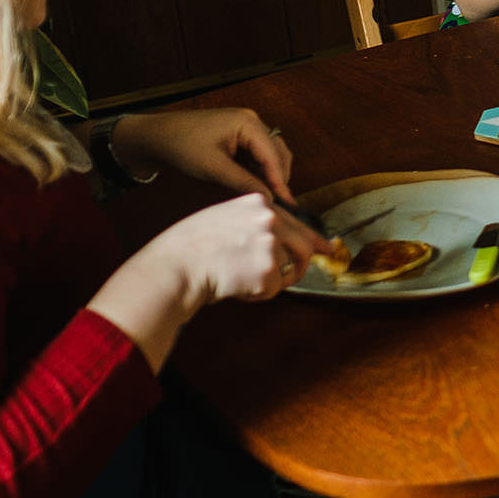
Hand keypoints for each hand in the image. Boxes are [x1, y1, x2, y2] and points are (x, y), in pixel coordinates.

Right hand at [92, 193, 323, 369]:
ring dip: (270, 282)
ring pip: (289, 270)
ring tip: (241, 280)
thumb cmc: (190, 249)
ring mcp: (270, 242)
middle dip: (300, 265)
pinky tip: (234, 286)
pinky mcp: (267, 268)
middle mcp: (268, 218)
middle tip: (294, 276)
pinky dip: (256, 295)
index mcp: (256, 202)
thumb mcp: (223, 219)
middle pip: (303, 246)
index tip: (325, 248)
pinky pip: (273, 289)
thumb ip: (253, 223)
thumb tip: (282, 238)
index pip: (295, 221)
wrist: (173, 267)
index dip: (312, 238)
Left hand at [113, 109, 296, 202]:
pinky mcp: (239, 136)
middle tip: (278, 202)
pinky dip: (258, 171)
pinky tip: (254, 185)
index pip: (272, 154)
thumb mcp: (214, 168)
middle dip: (278, 177)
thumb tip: (269, 199)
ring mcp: (246, 127)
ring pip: (270, 155)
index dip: (280, 180)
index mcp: (247, 122)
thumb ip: (244, 182)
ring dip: (269, 175)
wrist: (156, 137)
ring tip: (266, 196)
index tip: (287, 202)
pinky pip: (257, 155)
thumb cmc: (181, 145)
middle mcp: (251, 121)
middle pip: (277, 153)